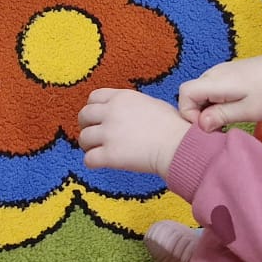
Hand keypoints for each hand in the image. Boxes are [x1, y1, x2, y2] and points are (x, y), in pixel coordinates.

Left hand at [78, 89, 192, 174]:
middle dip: (86, 126)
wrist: (177, 146)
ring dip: (88, 146)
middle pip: (84, 115)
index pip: (94, 97)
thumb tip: (130, 113)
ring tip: (98, 151)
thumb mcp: (152, 104)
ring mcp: (109, 133)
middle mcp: (112, 112)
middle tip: (94, 136)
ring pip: (83, 138)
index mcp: (122, 97)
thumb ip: (133, 106)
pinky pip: (89, 159)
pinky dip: (92, 162)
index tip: (97, 118)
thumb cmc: (173, 127)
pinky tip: (101, 164)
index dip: (93, 108)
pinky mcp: (109, 155)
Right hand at [176, 51, 261, 130]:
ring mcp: (219, 72)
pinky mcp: (226, 74)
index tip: (208, 126)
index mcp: (215, 81)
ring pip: (200, 93)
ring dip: (208, 109)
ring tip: (228, 119)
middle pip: (190, 94)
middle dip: (198, 114)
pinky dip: (215, 102)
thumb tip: (200, 124)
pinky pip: (210, 89)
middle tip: (219, 127)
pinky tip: (232, 108)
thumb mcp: (248, 110)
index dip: (189, 113)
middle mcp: (212, 74)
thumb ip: (221, 116)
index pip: (184, 94)